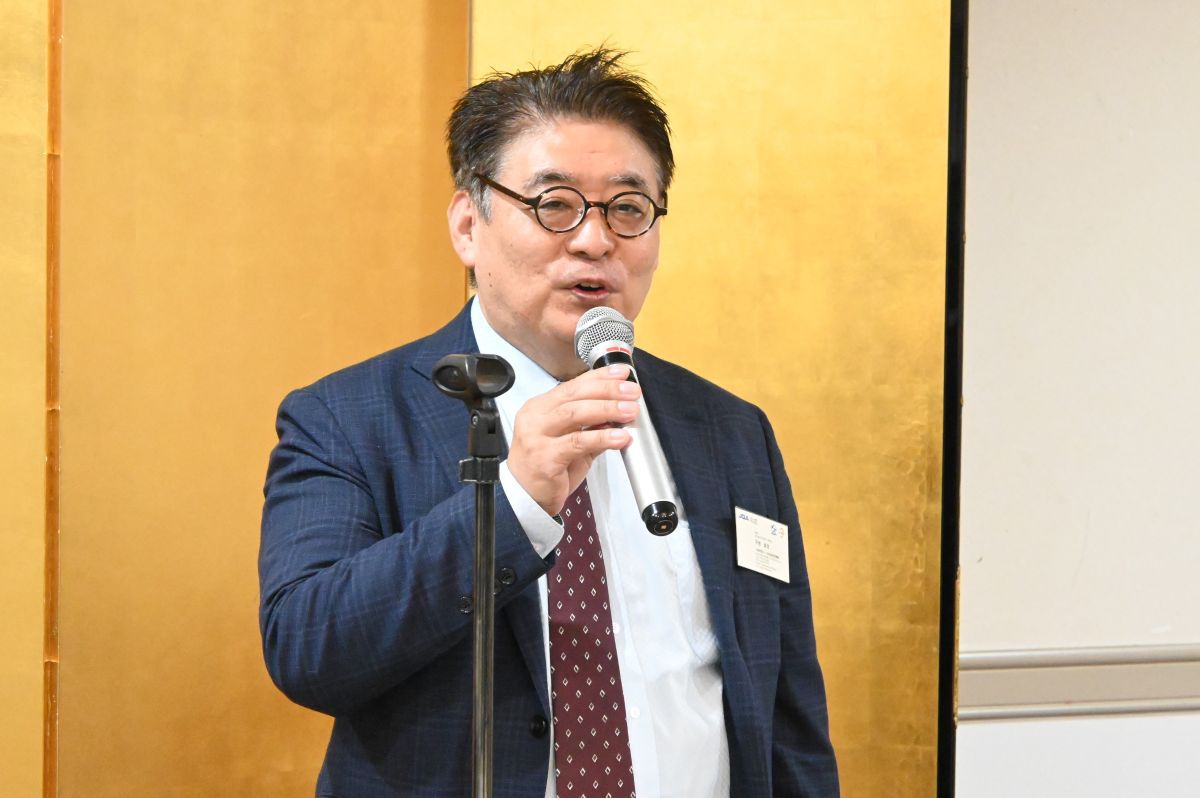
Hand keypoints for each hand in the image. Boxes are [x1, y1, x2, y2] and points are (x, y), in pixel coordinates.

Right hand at [507, 365, 639, 515]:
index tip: (622, 374)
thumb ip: (592, 426)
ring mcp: (537, 437)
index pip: (572, 385)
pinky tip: (620, 437)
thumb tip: (620, 412)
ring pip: (575, 414)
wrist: (526, 498)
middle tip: (631, 392)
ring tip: (629, 411)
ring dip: (607, 409)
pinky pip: (577, 442)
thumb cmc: (546, 468)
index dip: (599, 377)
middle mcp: (535, 418)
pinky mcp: (545, 457)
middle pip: (574, 395)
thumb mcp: (571, 442)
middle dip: (607, 390)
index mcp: (540, 408)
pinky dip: (602, 438)